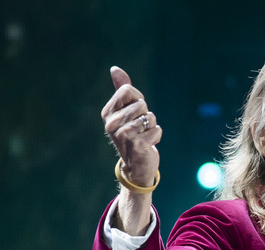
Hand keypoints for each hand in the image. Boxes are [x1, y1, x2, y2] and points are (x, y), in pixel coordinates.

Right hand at [101, 66, 161, 187]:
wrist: (136, 165)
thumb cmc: (133, 133)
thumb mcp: (127, 110)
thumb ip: (122, 89)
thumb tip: (115, 69)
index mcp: (107, 112)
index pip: (128, 90)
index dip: (138, 100)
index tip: (135, 113)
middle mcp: (111, 123)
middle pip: (141, 104)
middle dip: (146, 115)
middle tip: (140, 128)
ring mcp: (123, 135)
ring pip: (150, 117)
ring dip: (152, 126)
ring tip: (143, 136)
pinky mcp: (137, 145)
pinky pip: (157, 129)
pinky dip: (157, 136)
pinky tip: (148, 144)